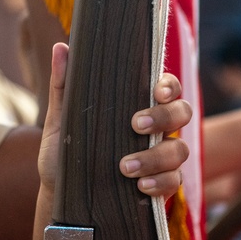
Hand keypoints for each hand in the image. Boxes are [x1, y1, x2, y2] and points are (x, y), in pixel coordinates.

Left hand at [38, 44, 189, 197]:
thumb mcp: (61, 119)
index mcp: (136, 106)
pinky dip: (161, 182)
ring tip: (125, 167)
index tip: (156, 90)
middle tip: (136, 125)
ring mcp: (161, 157)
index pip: (166, 87)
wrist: (59, 192)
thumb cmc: (65, 149)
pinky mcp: (161, 185)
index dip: (169, 85)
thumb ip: (63, 84)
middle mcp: (155, 129)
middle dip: (164, 117)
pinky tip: (141, 185)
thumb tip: (61, 47)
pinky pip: (175, 182)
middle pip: (181, 113)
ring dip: (155, 157)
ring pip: (179, 150)